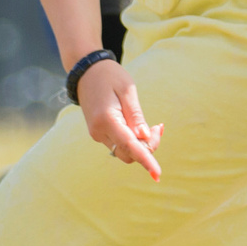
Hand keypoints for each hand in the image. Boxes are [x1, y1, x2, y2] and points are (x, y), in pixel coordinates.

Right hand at [76, 59, 163, 179]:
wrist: (86, 71)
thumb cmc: (110, 76)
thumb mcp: (127, 90)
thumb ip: (136, 115)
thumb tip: (144, 137)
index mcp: (106, 119)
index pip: (130, 145)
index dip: (146, 160)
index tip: (157, 174)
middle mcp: (99, 131)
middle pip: (129, 153)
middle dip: (148, 147)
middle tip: (159, 127)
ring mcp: (98, 134)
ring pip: (125, 150)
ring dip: (142, 144)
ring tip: (154, 126)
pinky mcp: (99, 133)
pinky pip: (120, 144)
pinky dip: (134, 140)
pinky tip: (142, 128)